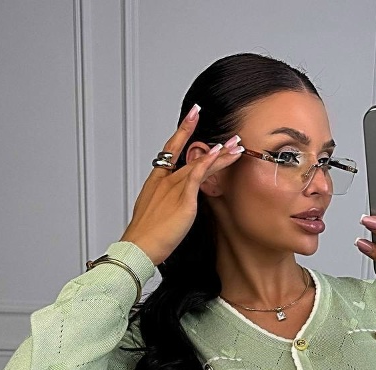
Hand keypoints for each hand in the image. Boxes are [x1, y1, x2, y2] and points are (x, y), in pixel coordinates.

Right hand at [120, 104, 243, 265]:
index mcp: (155, 183)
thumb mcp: (156, 216)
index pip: (170, 150)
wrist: (139, 247)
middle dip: (203, 137)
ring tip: (236, 144)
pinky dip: (208, 162)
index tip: (192, 117)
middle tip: (217, 125)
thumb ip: (167, 206)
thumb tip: (176, 208)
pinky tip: (220, 152)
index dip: (182, 131)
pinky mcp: (182, 198)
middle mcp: (164, 180)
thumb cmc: (146, 238)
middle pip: (187, 153)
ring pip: (198, 163)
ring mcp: (173, 187)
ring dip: (220, 153)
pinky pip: (197, 175)